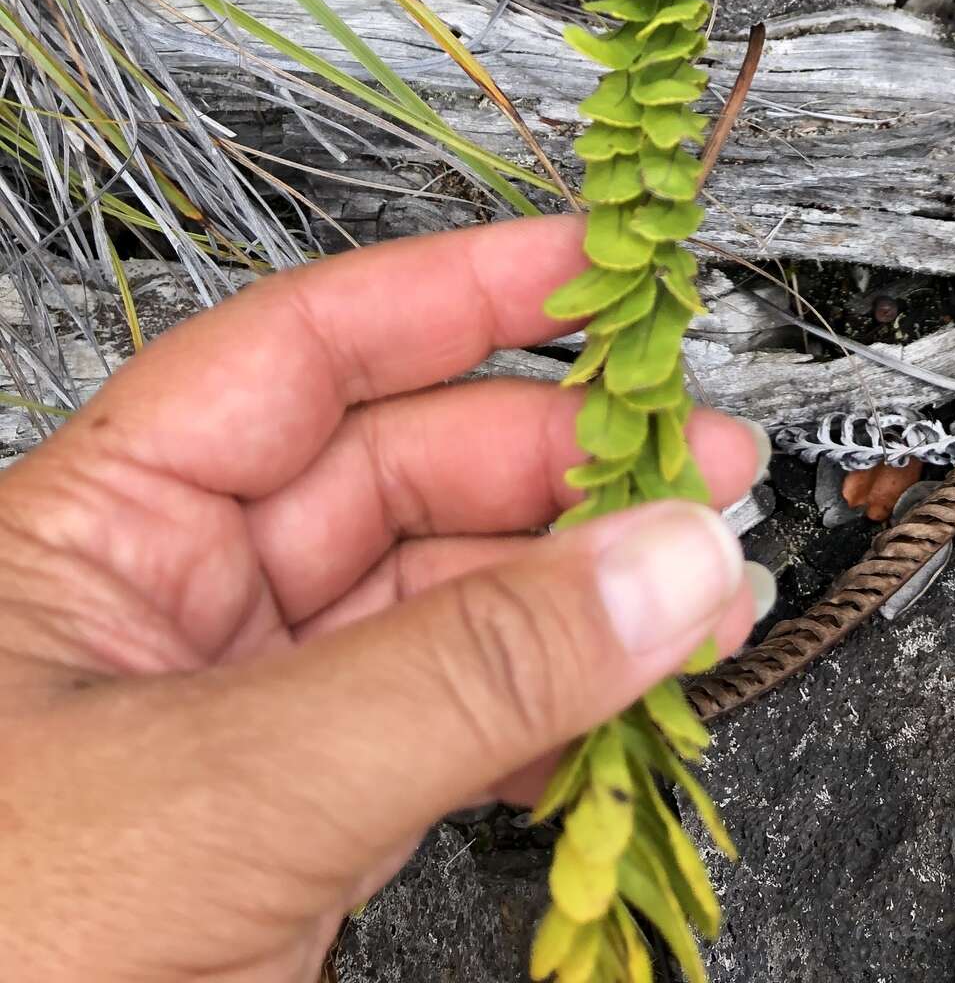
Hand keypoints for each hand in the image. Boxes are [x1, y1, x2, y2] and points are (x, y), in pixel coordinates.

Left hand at [0, 217, 765, 982]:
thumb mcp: (227, 789)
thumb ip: (466, 672)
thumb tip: (664, 562)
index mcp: (101, 531)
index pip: (305, 351)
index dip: (460, 293)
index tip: (595, 272)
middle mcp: (171, 605)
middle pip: (403, 471)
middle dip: (564, 465)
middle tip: (699, 470)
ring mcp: (238, 724)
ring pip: (445, 609)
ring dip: (583, 605)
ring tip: (698, 599)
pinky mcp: (289, 836)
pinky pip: (450, 733)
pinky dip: (551, 725)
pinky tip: (621, 718)